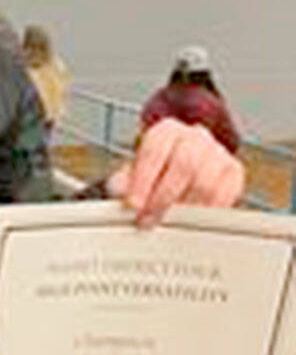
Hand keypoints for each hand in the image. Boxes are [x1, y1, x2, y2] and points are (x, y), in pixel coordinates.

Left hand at [106, 117, 244, 224]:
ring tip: (168, 223)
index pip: (155, 150)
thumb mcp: (132, 173)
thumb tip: (121, 194)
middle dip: (163, 197)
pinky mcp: (233, 171)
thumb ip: (123, 182)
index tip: (133, 204)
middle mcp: (194, 136)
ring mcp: (217, 152)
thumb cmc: (153, 171)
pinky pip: (225, 194)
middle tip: (148, 220)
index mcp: (166, 131)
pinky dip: (208, 210)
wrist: (179, 168)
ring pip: (206, 182)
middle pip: (184, 165)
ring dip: (184, 208)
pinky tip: (192, 220)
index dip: (142, 180)